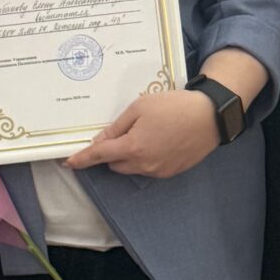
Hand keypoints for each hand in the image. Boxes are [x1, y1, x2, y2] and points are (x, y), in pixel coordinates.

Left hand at [65, 90, 219, 179]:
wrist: (210, 117)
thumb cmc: (174, 107)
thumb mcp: (140, 108)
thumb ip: (117, 127)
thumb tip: (100, 141)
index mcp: (132, 148)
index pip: (99, 156)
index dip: (82, 159)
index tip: (69, 162)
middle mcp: (143, 165)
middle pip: (115, 164)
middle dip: (112, 152)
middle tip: (124, 131)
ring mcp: (158, 171)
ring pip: (132, 168)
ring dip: (129, 156)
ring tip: (146, 133)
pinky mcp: (171, 172)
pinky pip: (149, 168)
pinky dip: (146, 158)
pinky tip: (159, 141)